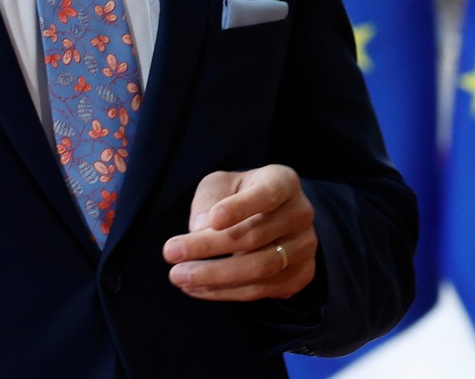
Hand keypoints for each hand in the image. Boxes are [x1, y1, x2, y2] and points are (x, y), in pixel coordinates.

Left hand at [162, 165, 317, 300]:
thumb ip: (210, 199)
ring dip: (214, 276)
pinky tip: (196, 288)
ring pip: (259, 269)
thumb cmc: (240, 194)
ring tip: (178, 276)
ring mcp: (304, 248)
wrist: (273, 217)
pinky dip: (224, 292)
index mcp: (284, 182)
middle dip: (208, 247)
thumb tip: (200, 229)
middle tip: (170, 253)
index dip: (239, 208)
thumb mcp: (222, 183)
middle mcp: (301, 214)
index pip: (266, 195)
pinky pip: (260, 291)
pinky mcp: (299, 276)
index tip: (211, 220)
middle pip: (255, 236)